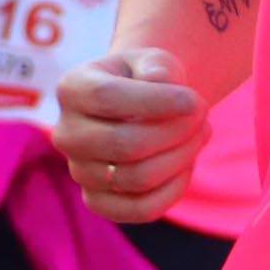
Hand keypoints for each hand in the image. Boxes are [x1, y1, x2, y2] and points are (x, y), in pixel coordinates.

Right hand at [54, 47, 204, 223]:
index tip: (195, 101)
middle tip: (203, 117)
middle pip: (125, 144)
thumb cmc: (147, 78)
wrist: (140, 107)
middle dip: (176, 132)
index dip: (157, 102)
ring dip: (181, 158)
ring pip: (137, 178)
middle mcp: (66, 133)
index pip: (108, 98)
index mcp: (72, 88)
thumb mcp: (154, 60)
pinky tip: (187, 165)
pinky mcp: (97, 202)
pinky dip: (173, 190)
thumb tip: (156, 81)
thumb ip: (157, 66)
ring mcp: (78, 171)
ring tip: (201, 135)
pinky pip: (139, 209)